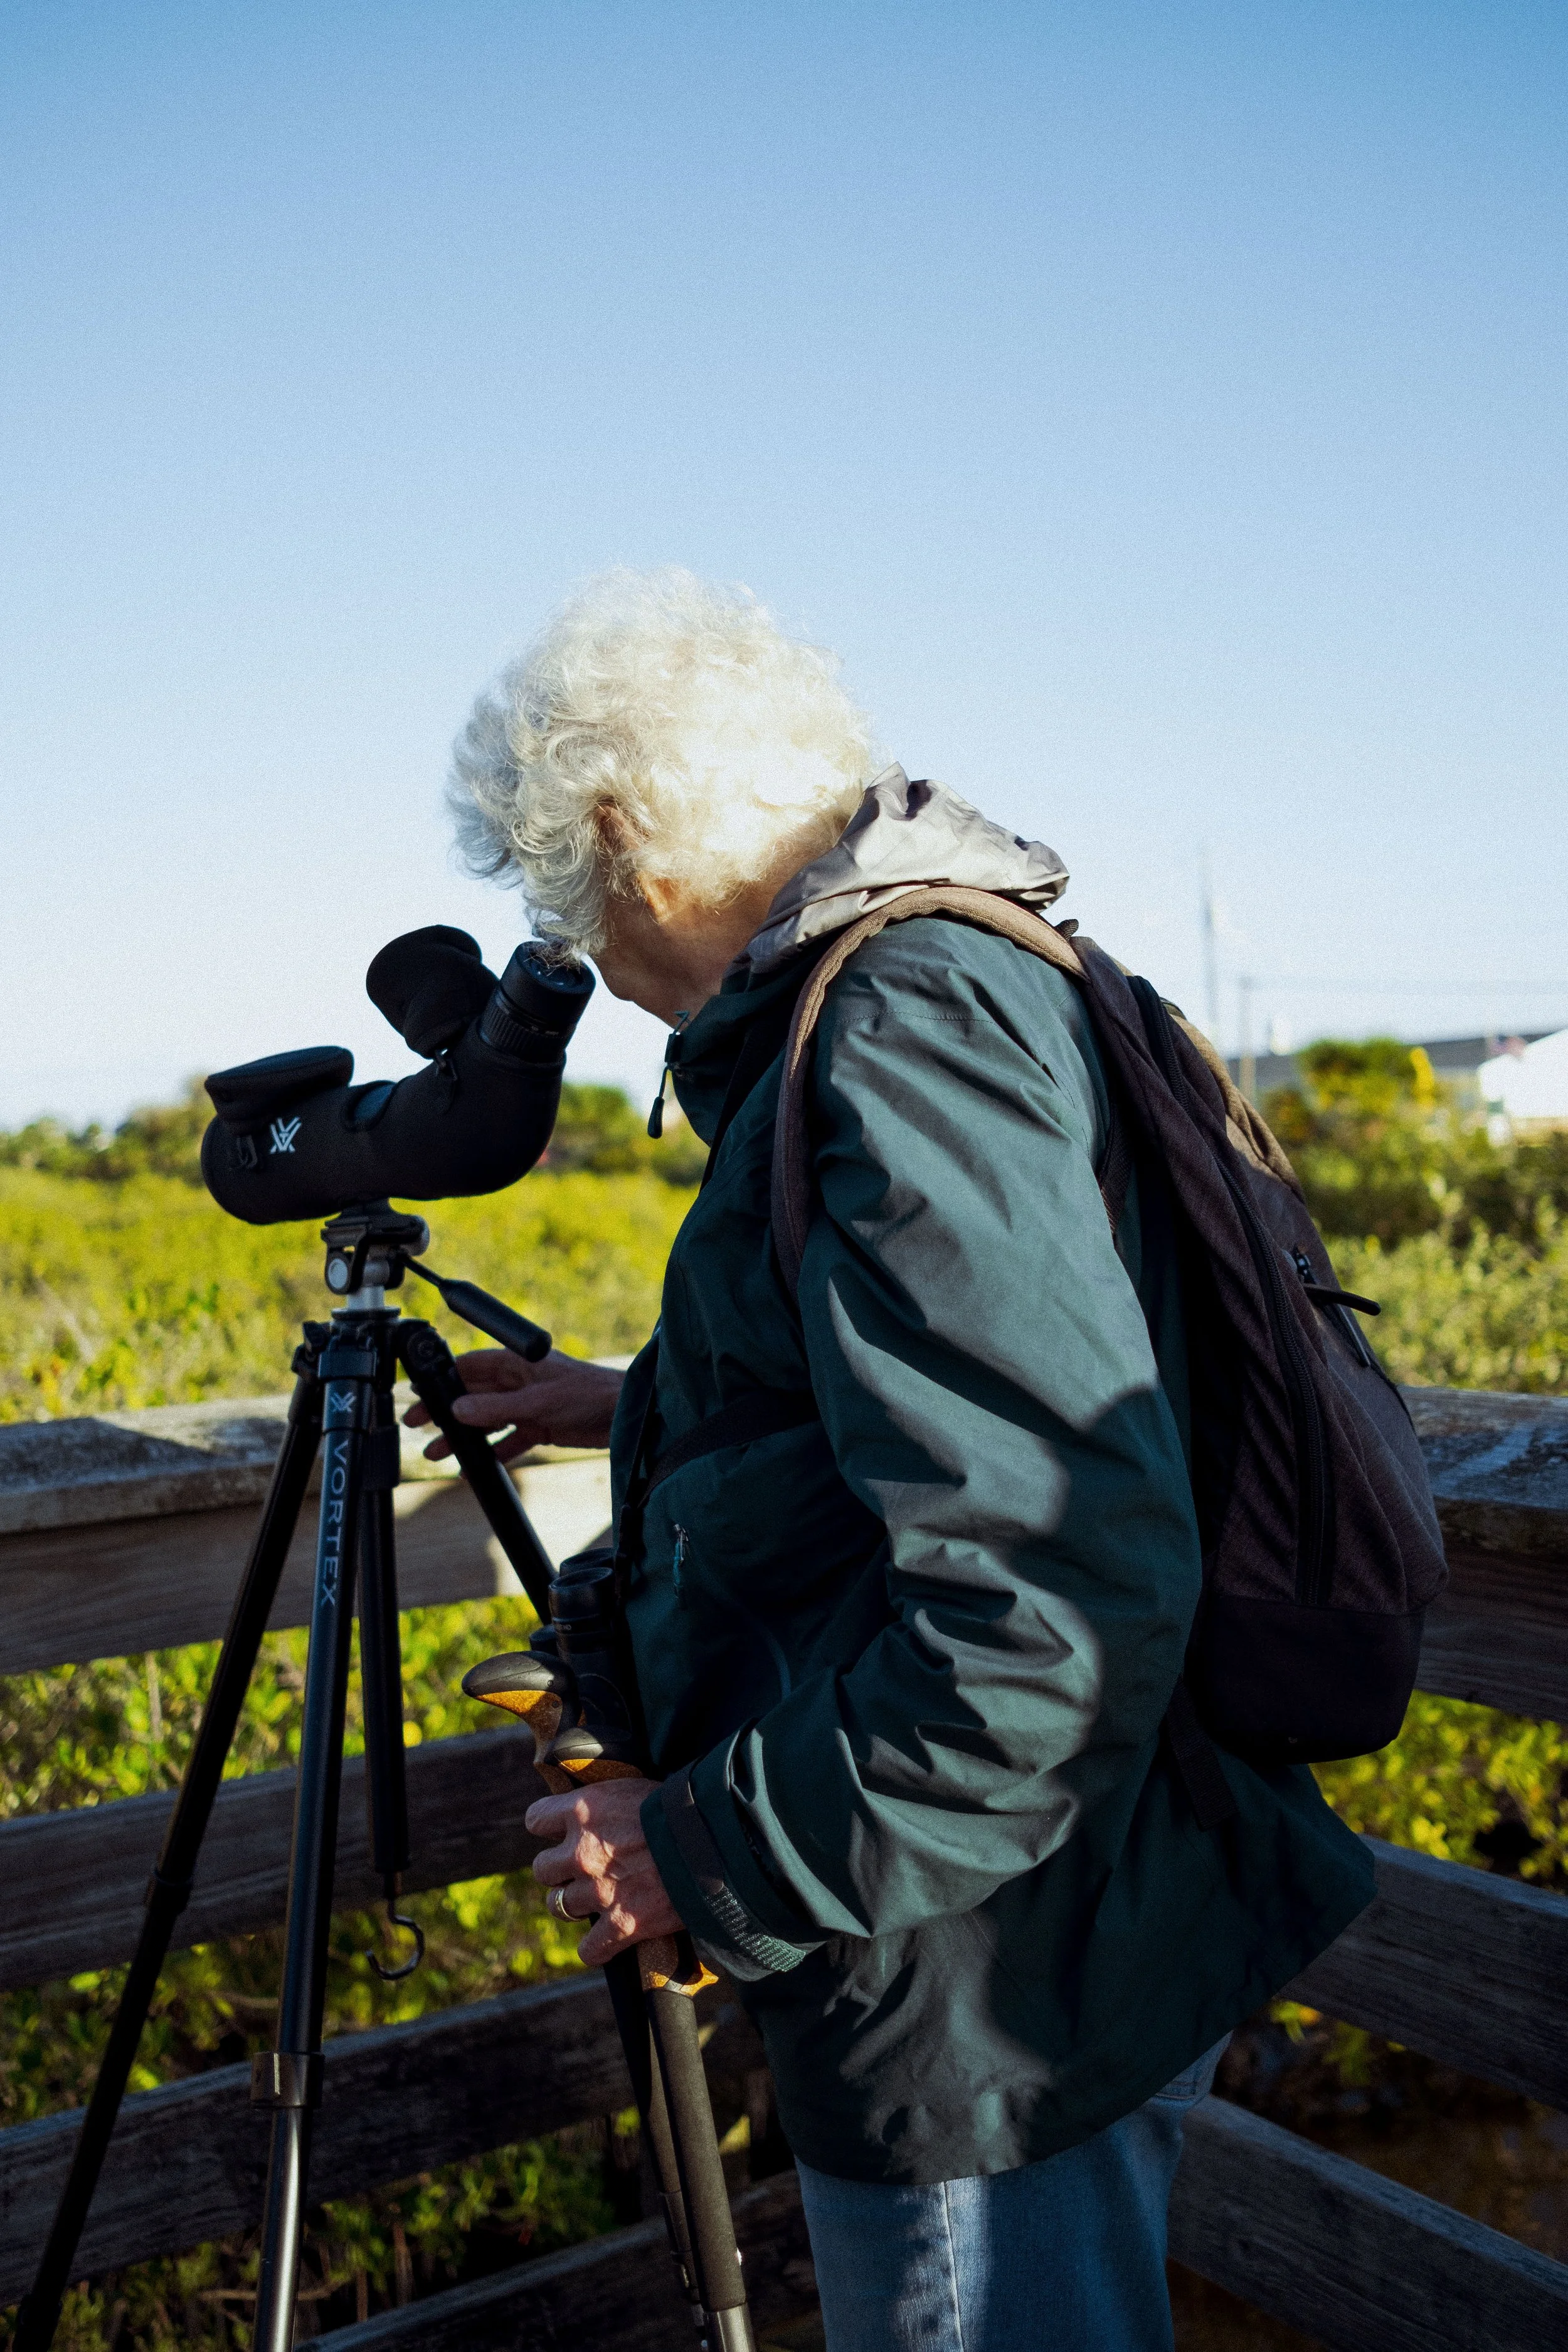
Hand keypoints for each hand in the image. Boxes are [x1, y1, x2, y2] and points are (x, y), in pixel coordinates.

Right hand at [404, 1346, 623, 1463]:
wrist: (624, 1415)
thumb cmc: (589, 1392)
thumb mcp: (539, 1401)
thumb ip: (498, 1407)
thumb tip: (458, 1409)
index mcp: (515, 1363)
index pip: (469, 1366)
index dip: (443, 1379)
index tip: (418, 1393)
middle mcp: (518, 1383)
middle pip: (472, 1396)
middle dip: (444, 1411)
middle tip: (416, 1425)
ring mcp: (527, 1405)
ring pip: (486, 1421)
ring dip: (463, 1436)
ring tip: (436, 1452)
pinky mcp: (539, 1426)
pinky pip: (508, 1440)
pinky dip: (492, 1452)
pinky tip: (475, 1467)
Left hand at [526, 1777, 684, 1964]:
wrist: (717, 1841)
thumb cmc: (683, 1808)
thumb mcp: (636, 1789)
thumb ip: (608, 1804)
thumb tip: (602, 1809)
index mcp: (584, 1810)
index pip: (536, 1819)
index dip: (547, 1826)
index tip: (560, 1830)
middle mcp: (582, 1851)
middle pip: (542, 1869)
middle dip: (559, 1871)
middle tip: (581, 1869)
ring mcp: (598, 1891)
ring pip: (559, 1906)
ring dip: (574, 1904)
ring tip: (594, 1899)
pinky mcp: (621, 1925)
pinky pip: (590, 1949)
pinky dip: (597, 1949)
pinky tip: (607, 1942)